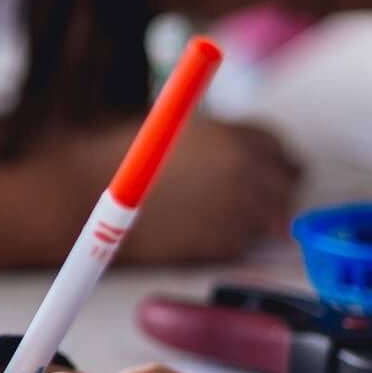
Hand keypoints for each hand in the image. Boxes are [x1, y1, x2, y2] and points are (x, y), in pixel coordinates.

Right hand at [72, 115, 302, 264]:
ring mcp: (237, 210)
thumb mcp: (171, 128)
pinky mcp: (223, 244)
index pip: (275, 145)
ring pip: (272, 215)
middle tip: (250, 194)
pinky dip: (230, 238)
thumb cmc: (116, 157)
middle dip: (272, 185)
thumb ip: (212, 136)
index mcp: (231, 137)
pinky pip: (243, 242)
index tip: (262, 164)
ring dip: (255, 215)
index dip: (268, 154)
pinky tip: (200, 229)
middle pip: (286, 180)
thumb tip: (234, 145)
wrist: (85, 197)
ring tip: (217, 212)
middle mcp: (244, 172)